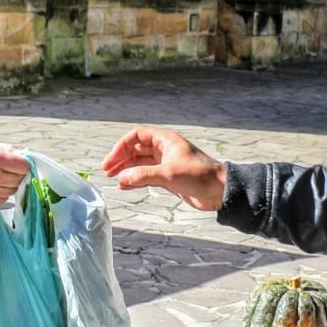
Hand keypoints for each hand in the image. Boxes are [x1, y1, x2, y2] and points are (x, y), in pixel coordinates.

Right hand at [0, 142, 29, 209]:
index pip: (24, 166)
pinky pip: (4, 199)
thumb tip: (24, 155)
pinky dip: (0, 193)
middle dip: (15, 174)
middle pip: (20, 178)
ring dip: (8, 184)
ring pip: (13, 190)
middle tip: (4, 171)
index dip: (21, 164)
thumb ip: (7, 149)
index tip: (17, 164)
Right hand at [100, 126, 226, 210]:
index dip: (121, 147)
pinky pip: (146, 176)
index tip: (111, 160)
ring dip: (126, 170)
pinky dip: (135, 180)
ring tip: (114, 179)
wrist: (219, 191)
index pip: (136, 136)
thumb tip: (121, 178)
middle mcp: (164, 149)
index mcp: (165, 140)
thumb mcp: (169, 174)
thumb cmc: (200, 176)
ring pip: (139, 163)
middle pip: (136, 149)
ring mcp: (165, 163)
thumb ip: (143, 176)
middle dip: (121, 159)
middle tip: (107, 171)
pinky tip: (126, 186)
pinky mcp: (168, 177)